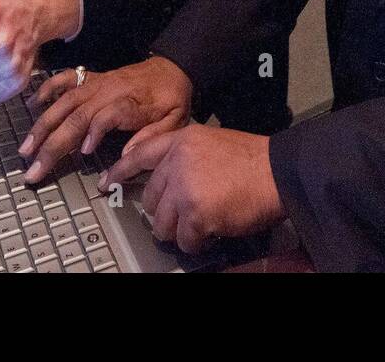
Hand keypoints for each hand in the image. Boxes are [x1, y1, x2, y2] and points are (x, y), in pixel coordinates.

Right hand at [19, 56, 191, 181]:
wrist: (172, 68)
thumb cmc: (171, 99)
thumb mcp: (174, 121)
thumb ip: (151, 138)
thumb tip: (125, 157)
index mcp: (130, 103)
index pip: (106, 116)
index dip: (94, 132)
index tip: (83, 152)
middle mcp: (108, 92)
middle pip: (76, 116)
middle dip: (53, 143)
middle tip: (34, 168)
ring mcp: (96, 84)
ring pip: (64, 103)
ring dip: (43, 125)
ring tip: (26, 148)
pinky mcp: (91, 78)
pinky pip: (65, 80)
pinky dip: (47, 89)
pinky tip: (32, 104)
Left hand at [102, 124, 283, 253]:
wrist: (278, 172)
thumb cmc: (253, 161)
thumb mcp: (213, 143)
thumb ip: (186, 156)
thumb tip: (169, 183)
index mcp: (182, 140)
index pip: (141, 153)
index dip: (121, 170)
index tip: (106, 182)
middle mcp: (178, 161)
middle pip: (151, 198)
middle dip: (165, 213)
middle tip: (183, 217)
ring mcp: (185, 187)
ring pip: (163, 223)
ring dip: (179, 231)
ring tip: (198, 228)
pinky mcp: (196, 212)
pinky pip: (184, 240)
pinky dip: (195, 244)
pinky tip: (209, 235)